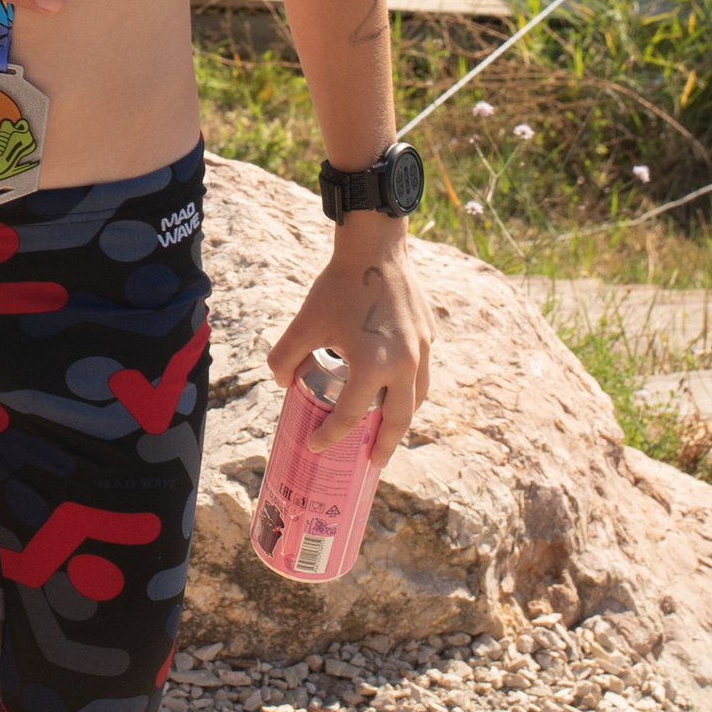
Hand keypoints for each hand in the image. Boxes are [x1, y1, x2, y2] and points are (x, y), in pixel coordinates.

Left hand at [265, 218, 432, 458]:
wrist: (375, 247)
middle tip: (372, 463)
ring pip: (417, 397)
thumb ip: (286, 356)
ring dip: (402, 419)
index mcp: (374, 366)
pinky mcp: (429, 335)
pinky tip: (396, 388)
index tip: (316, 444)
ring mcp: (422, 350)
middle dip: (384, 446)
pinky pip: (421, 372)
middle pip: (399, 420)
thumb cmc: (339, 285)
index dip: (329, 435)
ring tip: (388, 432)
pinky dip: (410, 389)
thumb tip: (282, 383)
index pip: (350, 416)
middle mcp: (405, 364)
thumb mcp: (304, 323)